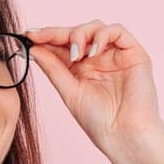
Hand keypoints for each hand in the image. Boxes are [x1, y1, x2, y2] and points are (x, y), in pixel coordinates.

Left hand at [22, 19, 163, 156]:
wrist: (123, 136)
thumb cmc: (99, 121)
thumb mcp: (69, 91)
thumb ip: (53, 68)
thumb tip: (33, 49)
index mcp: (83, 68)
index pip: (64, 45)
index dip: (47, 37)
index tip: (28, 35)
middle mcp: (100, 58)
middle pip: (78, 32)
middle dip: (58, 33)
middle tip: (41, 37)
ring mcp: (117, 54)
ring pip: (96, 27)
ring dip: (80, 34)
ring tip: (75, 55)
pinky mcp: (134, 53)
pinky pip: (118, 31)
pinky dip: (102, 36)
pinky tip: (93, 52)